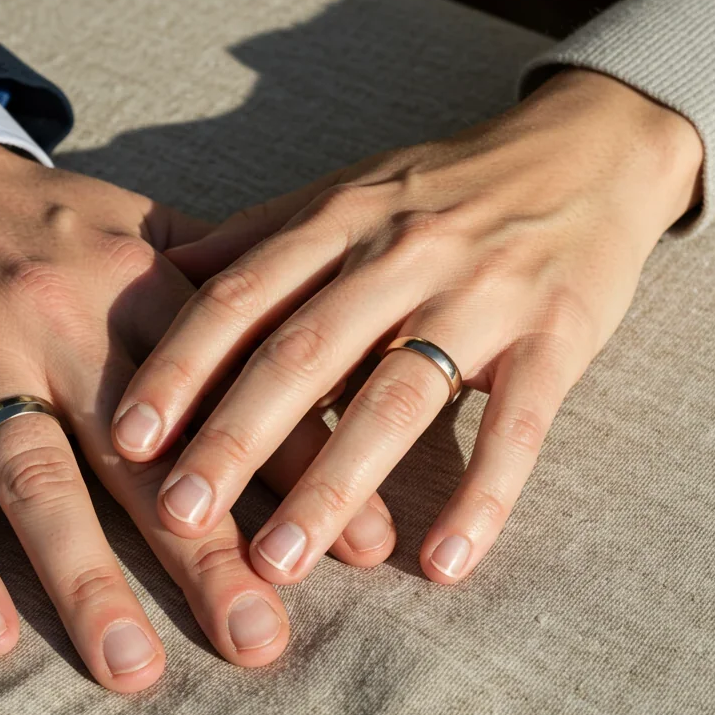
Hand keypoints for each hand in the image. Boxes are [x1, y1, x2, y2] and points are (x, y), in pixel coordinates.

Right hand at [0, 144, 392, 691]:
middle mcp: (61, 320)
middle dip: (205, 552)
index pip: (232, 386)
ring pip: (37, 476)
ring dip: (85, 578)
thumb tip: (331, 352)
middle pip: (142, 453)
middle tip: (258, 637)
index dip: (300, 468)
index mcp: (139, 282)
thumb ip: (225, 284)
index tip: (361, 548)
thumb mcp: (138, 224)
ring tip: (133, 666)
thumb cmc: (41, 220)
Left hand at [113, 70, 703, 584]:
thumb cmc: (445, 187)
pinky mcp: (559, 335)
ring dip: (333, 485)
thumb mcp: (346, 193)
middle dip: (234, 439)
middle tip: (178, 518)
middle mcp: (401, 254)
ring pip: (396, 396)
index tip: (126, 439)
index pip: (241, 297)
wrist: (589, 150)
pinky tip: (444, 564)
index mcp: (339, 221)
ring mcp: (484, 294)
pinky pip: (519, 425)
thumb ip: (259, 240)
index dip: (180, 368)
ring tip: (278, 563)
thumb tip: (159, 275)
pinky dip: (483, 495)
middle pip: (304, 353)